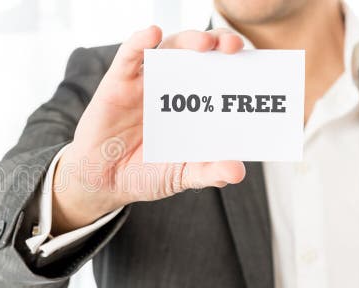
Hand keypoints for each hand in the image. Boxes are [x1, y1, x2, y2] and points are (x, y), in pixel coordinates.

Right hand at [52, 26, 246, 233]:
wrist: (103, 182)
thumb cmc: (144, 173)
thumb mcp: (181, 175)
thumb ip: (208, 172)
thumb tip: (237, 171)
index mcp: (192, 105)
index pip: (219, 74)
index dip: (236, 64)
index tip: (254, 64)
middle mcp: (172, 87)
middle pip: (199, 54)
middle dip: (218, 44)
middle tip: (233, 47)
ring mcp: (145, 83)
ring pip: (169, 49)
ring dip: (188, 40)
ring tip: (204, 43)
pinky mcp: (117, 83)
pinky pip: (129, 56)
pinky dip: (140, 42)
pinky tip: (152, 34)